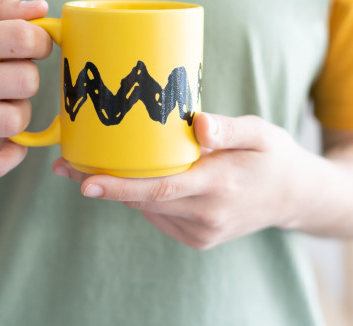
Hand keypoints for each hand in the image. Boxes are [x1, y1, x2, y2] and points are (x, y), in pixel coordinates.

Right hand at [0, 0, 51, 175]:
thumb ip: (0, 7)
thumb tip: (42, 8)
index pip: (23, 38)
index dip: (42, 41)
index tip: (34, 45)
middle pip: (26, 81)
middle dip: (29, 74)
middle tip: (11, 72)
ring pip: (16, 121)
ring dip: (21, 109)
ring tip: (3, 100)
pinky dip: (13, 153)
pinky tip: (6, 136)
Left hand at [52, 113, 317, 249]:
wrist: (292, 195)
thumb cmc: (272, 156)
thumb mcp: (259, 132)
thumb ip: (229, 129)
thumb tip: (198, 124)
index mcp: (219, 186)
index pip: (160, 189)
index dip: (120, 186)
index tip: (85, 181)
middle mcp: (207, 216)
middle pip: (144, 200)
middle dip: (104, 185)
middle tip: (67, 166)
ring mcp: (203, 231)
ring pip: (147, 209)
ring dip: (118, 191)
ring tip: (87, 168)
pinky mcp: (199, 237)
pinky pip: (159, 215)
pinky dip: (140, 198)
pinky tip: (130, 178)